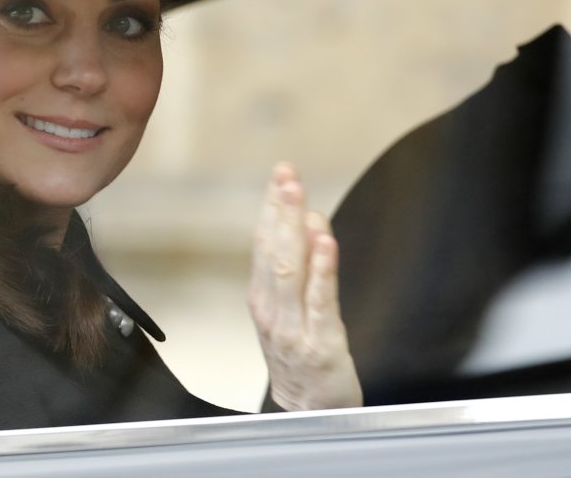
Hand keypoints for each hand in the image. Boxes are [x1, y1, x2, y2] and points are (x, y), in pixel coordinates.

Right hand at [248, 162, 362, 410]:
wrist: (308, 412)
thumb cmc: (301, 359)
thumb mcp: (291, 309)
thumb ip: (299, 266)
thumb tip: (307, 219)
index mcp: (262, 298)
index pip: (263, 242)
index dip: (271, 206)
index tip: (280, 174)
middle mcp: (271, 309)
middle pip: (274, 250)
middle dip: (280, 209)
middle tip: (286, 174)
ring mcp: (293, 326)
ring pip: (291, 270)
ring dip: (294, 229)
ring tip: (300, 198)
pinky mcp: (321, 342)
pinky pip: (320, 301)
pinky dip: (321, 269)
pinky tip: (324, 242)